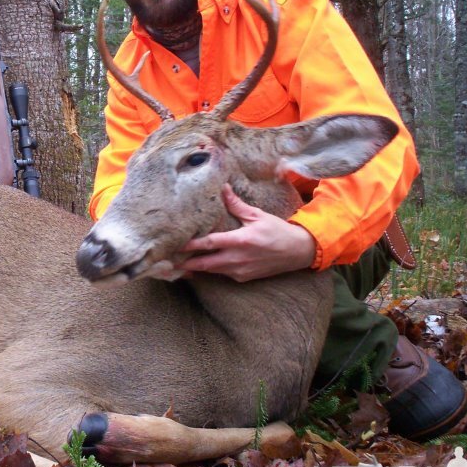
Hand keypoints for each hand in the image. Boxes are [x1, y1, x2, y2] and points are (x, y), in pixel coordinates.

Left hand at [178, 185, 315, 281]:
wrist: (298, 251)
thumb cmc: (277, 231)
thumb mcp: (257, 215)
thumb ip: (236, 205)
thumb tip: (222, 188)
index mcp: (241, 241)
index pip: (210, 243)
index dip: (191, 245)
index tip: (176, 245)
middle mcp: (238, 258)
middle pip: (205, 263)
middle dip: (186, 264)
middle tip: (168, 262)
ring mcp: (241, 271)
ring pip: (212, 271)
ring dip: (196, 268)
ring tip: (177, 265)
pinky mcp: (243, 278)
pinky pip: (222, 275)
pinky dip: (211, 270)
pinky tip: (199, 266)